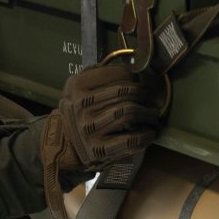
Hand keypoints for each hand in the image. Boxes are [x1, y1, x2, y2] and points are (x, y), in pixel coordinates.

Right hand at [39, 64, 156, 215]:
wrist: (66, 145)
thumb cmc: (82, 111)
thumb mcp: (81, 87)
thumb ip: (99, 74)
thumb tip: (132, 67)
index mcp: (77, 85)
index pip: (118, 74)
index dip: (134, 77)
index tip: (138, 82)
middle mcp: (80, 106)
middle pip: (127, 93)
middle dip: (144, 95)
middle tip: (148, 99)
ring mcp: (89, 129)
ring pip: (130, 112)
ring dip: (148, 114)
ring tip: (152, 115)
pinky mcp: (99, 150)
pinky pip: (131, 140)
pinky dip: (146, 135)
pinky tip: (149, 133)